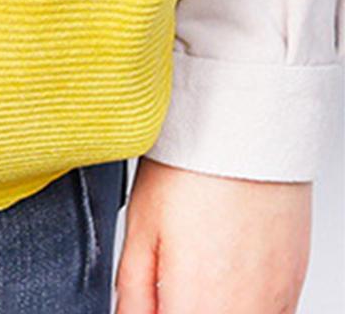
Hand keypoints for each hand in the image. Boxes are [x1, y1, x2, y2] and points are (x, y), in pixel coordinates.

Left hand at [115, 157, 310, 312]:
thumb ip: (133, 289)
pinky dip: (244, 302)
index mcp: (197, 302)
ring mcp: (274, 301)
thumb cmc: (189, 169)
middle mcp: (242, 310)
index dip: (155, 312)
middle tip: (169, 276)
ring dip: (211, 304)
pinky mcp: (293, 284)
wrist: (244, 131)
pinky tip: (223, 268)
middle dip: (181, 303)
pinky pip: (269, 313)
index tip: (152, 295)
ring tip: (195, 265)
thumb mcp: (139, 226)